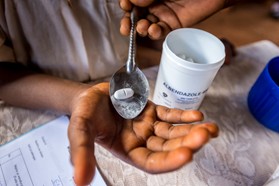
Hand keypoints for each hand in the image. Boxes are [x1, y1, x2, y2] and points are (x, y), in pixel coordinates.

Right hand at [68, 82, 218, 185]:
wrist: (89, 94)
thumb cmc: (83, 112)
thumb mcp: (80, 131)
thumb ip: (81, 154)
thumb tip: (80, 183)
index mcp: (128, 152)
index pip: (153, 163)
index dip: (170, 161)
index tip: (187, 154)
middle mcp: (142, 142)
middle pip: (169, 148)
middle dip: (188, 143)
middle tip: (205, 135)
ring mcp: (149, 126)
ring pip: (174, 132)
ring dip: (192, 130)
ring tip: (210, 128)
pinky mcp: (153, 111)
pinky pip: (170, 115)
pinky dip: (183, 115)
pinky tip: (197, 115)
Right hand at [120, 0, 227, 38]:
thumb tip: (132, 1)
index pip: (132, 1)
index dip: (126, 5)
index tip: (125, 5)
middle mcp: (154, 3)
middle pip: (135, 15)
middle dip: (128, 22)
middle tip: (125, 28)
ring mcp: (163, 14)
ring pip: (146, 25)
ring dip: (141, 29)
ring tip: (142, 27)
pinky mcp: (173, 24)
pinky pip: (161, 31)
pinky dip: (155, 33)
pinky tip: (154, 30)